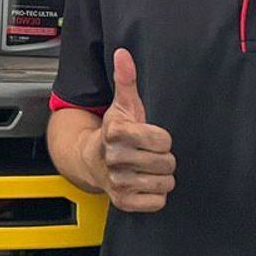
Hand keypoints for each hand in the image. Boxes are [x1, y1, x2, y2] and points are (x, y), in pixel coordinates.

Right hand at [85, 48, 175, 213]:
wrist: (89, 159)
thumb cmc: (113, 132)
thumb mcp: (121, 105)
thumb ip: (125, 79)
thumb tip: (123, 53)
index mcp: (116, 132)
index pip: (162, 139)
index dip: (161, 138)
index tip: (151, 137)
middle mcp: (114, 158)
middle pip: (166, 163)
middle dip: (163, 158)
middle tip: (151, 154)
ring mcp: (117, 182)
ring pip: (164, 183)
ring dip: (161, 177)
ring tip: (149, 169)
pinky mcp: (122, 202)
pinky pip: (157, 202)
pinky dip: (155, 196)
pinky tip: (144, 184)